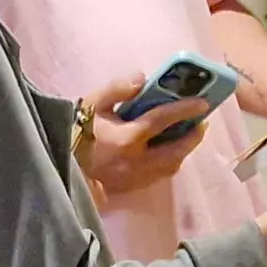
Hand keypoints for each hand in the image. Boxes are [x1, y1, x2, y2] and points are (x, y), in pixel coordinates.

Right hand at [76, 73, 214, 199]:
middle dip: (194, 136)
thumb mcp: (92, 104)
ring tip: (190, 134)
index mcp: (126, 138)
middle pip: (176, 150)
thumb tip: (142, 79)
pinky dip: (171, 161)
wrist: (62, 164)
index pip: (162, 120)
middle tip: (202, 121)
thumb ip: (117, 89)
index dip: (185, 110)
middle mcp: (136, 160)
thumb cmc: (77, 131)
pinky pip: (161, 175)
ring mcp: (136, 177)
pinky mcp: (133, 187)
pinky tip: (171, 150)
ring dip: (184, 150)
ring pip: (171, 166)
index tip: (203, 103)